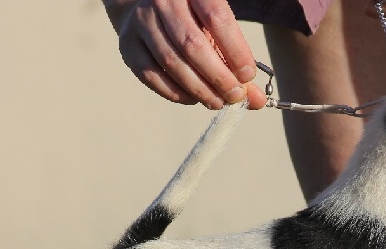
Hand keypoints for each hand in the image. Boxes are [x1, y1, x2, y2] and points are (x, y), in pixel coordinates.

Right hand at [104, 0, 266, 107]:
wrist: (143, 5)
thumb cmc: (192, 20)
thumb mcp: (217, 28)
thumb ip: (237, 61)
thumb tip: (257, 101)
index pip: (217, 18)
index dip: (236, 51)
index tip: (248, 76)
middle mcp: (163, 0)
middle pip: (193, 45)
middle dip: (218, 77)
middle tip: (235, 96)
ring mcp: (141, 21)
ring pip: (172, 62)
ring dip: (199, 89)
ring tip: (217, 102)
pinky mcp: (128, 45)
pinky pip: (152, 75)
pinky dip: (176, 93)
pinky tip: (193, 98)